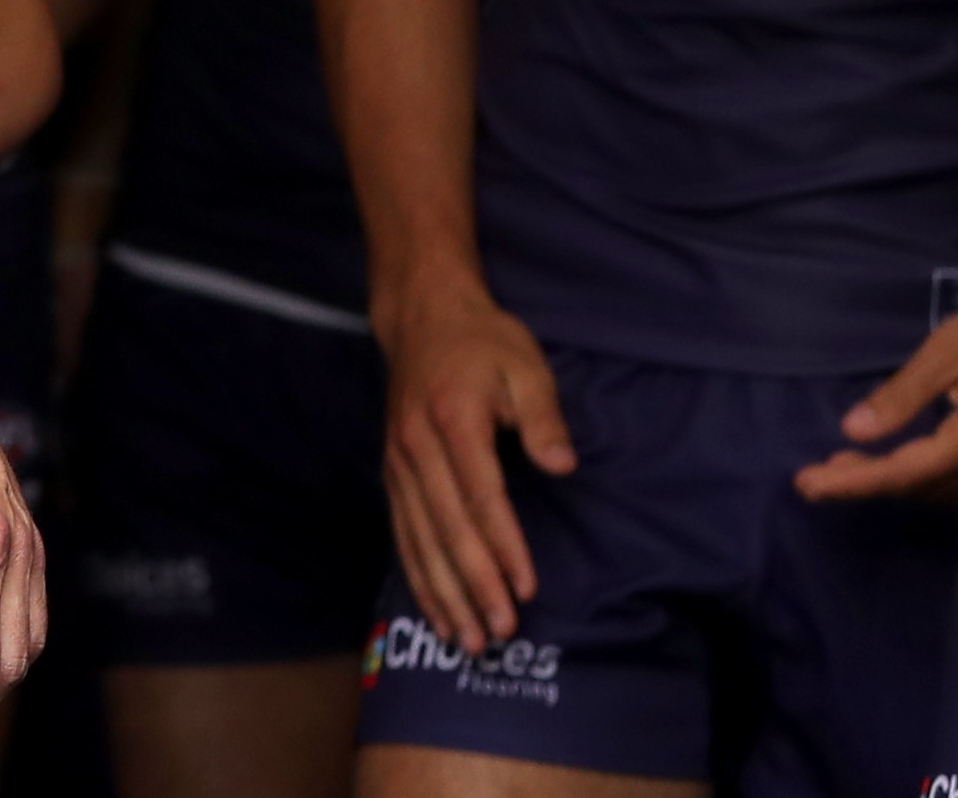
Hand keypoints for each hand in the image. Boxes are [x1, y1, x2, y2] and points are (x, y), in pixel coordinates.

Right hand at [376, 283, 571, 653]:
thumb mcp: (525, 365)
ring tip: (467, 641)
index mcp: (451, 419)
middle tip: (499, 633)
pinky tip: (437, 610)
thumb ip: (543, 415)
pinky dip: (419, 576)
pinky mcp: (393, 473)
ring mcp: (399, 462)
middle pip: (446, 528)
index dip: (504, 545)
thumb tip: (564, 464)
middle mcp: (416, 446)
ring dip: (443, 593)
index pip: (481, 495)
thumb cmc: (483, 343)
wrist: (421, 317)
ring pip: (419, 539)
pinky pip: (403, 533)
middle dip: (473, 585)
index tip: (526, 587)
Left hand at [795, 278, 957, 503]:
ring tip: (841, 468)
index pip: (902, 472)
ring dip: (890, 481)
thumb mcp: (949, 351)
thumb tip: (852, 432)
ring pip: (937, 487)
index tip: (808, 485)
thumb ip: (902, 396)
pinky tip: (893, 462)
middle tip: (811, 479)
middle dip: (863, 483)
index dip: (853, 482)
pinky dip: (919, 474)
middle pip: (917, 486)